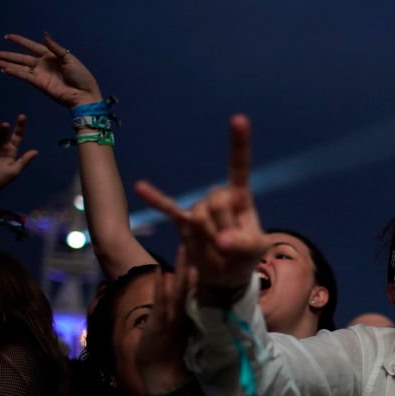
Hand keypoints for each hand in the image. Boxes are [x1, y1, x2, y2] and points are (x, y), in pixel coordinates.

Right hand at [0, 33, 102, 107]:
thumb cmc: (81, 77)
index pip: (32, 46)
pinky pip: (25, 77)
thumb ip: (55, 47)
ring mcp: (41, 75)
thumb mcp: (69, 59)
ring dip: (5, 64)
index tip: (7, 37)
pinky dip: (14, 73)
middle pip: (21, 58)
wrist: (85, 95)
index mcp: (51, 56)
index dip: (20, 41)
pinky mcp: (40, 84)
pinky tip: (4, 69)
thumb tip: (44, 34)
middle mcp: (43, 64)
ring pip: (19, 67)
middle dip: (7, 55)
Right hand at [135, 115, 269, 292]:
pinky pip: (169, 209)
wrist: (224, 277)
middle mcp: (218, 197)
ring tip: (217, 248)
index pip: (238, 167)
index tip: (238, 119)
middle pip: (217, 200)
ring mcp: (199, 208)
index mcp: (240, 197)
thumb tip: (222, 242)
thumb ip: (243, 244)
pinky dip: (156, 199)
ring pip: (200, 215)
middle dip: (225, 225)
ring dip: (209, 235)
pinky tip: (140, 187)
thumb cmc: (244, 257)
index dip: (239, 144)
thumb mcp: (254, 252)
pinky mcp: (184, 222)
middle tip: (230, 243)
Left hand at [136, 248, 196, 393]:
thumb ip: (185, 307)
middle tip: (201, 234)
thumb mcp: (181, 325)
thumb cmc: (170, 351)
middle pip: (194, 279)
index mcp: (192, 309)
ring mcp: (174, 316)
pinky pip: (162, 301)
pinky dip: (161, 286)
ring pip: (181, 287)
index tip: (206, 240)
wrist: (162, 376)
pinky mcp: (160, 324)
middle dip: (197, 257)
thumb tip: (189, 288)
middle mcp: (187, 310)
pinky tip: (161, 270)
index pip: (199, 281)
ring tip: (186, 245)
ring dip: (183, 267)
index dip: (203, 261)